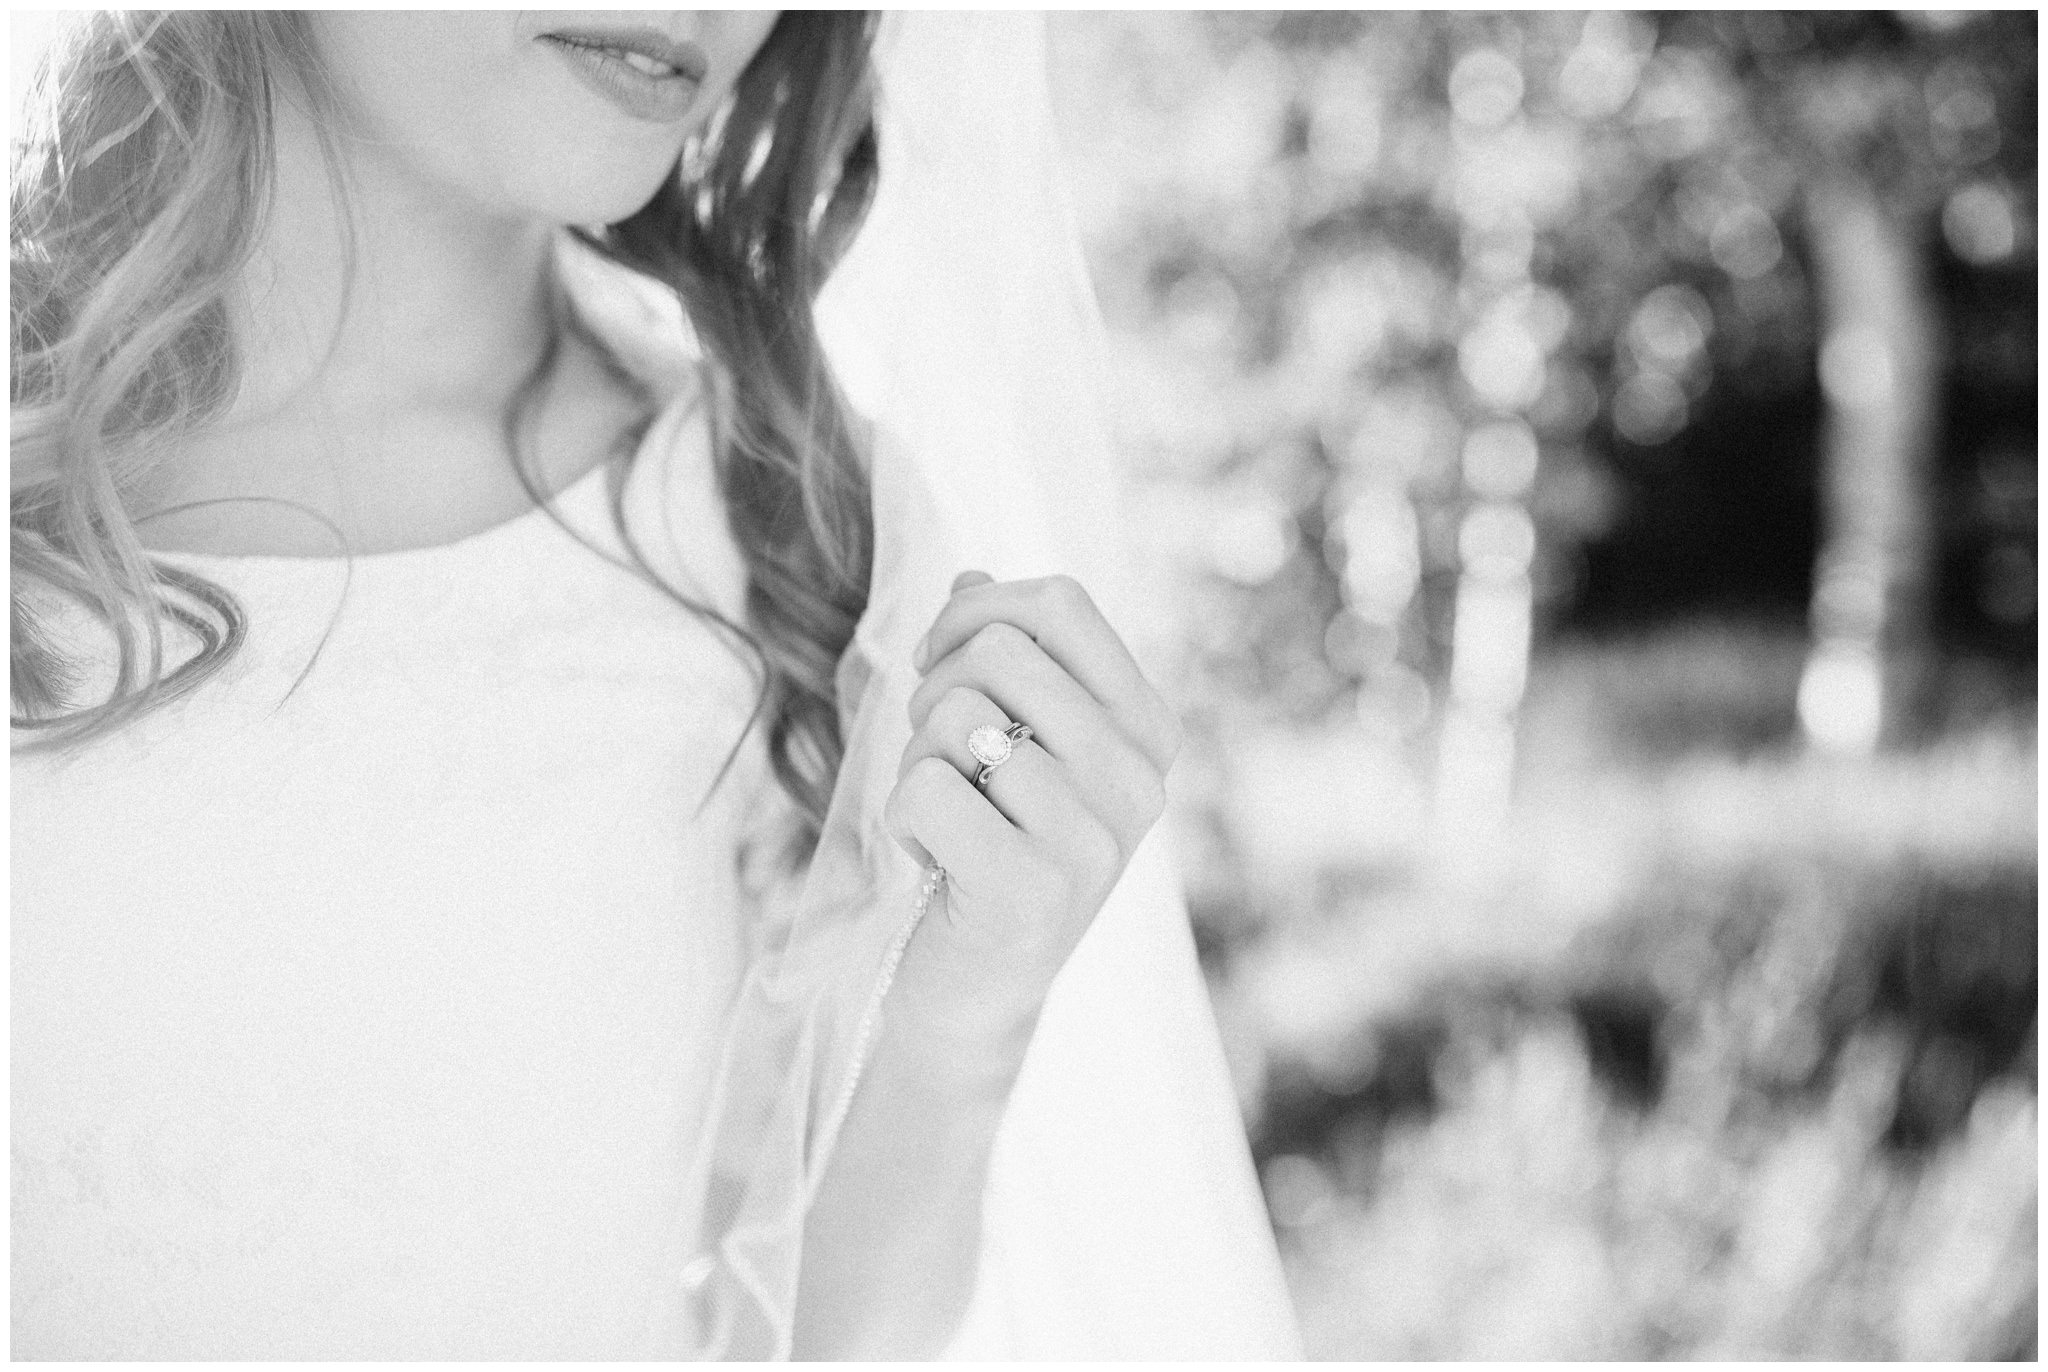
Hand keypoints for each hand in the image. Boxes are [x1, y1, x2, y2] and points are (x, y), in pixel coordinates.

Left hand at [882, 570, 1181, 1049]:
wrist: (976, 990)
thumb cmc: (988, 845)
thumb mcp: (1015, 742)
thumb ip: (1005, 658)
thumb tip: (974, 575)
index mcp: (1148, 730)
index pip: (1061, 604)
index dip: (977, 614)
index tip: (944, 663)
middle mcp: (1139, 781)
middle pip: (999, 652)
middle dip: (937, 693)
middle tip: (943, 759)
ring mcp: (1093, 840)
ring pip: (954, 718)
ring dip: (919, 764)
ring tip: (949, 820)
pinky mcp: (1030, 891)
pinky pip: (923, 789)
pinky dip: (904, 822)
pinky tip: (938, 864)